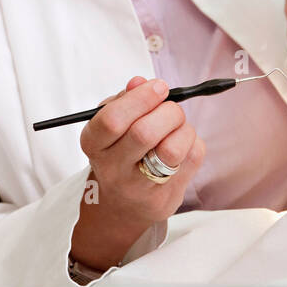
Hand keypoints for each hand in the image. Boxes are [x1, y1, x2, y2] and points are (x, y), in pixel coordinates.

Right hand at [69, 76, 205, 270]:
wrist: (122, 204)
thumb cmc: (118, 153)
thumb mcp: (110, 125)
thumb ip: (124, 100)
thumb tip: (139, 82)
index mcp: (94, 144)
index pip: (112, 120)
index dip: (140, 99)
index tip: (158, 87)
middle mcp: (113, 168)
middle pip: (144, 133)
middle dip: (167, 111)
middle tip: (170, 107)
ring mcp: (140, 187)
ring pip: (172, 149)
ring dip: (183, 128)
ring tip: (176, 127)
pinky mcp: (167, 196)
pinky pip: (192, 157)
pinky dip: (192, 141)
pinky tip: (181, 145)